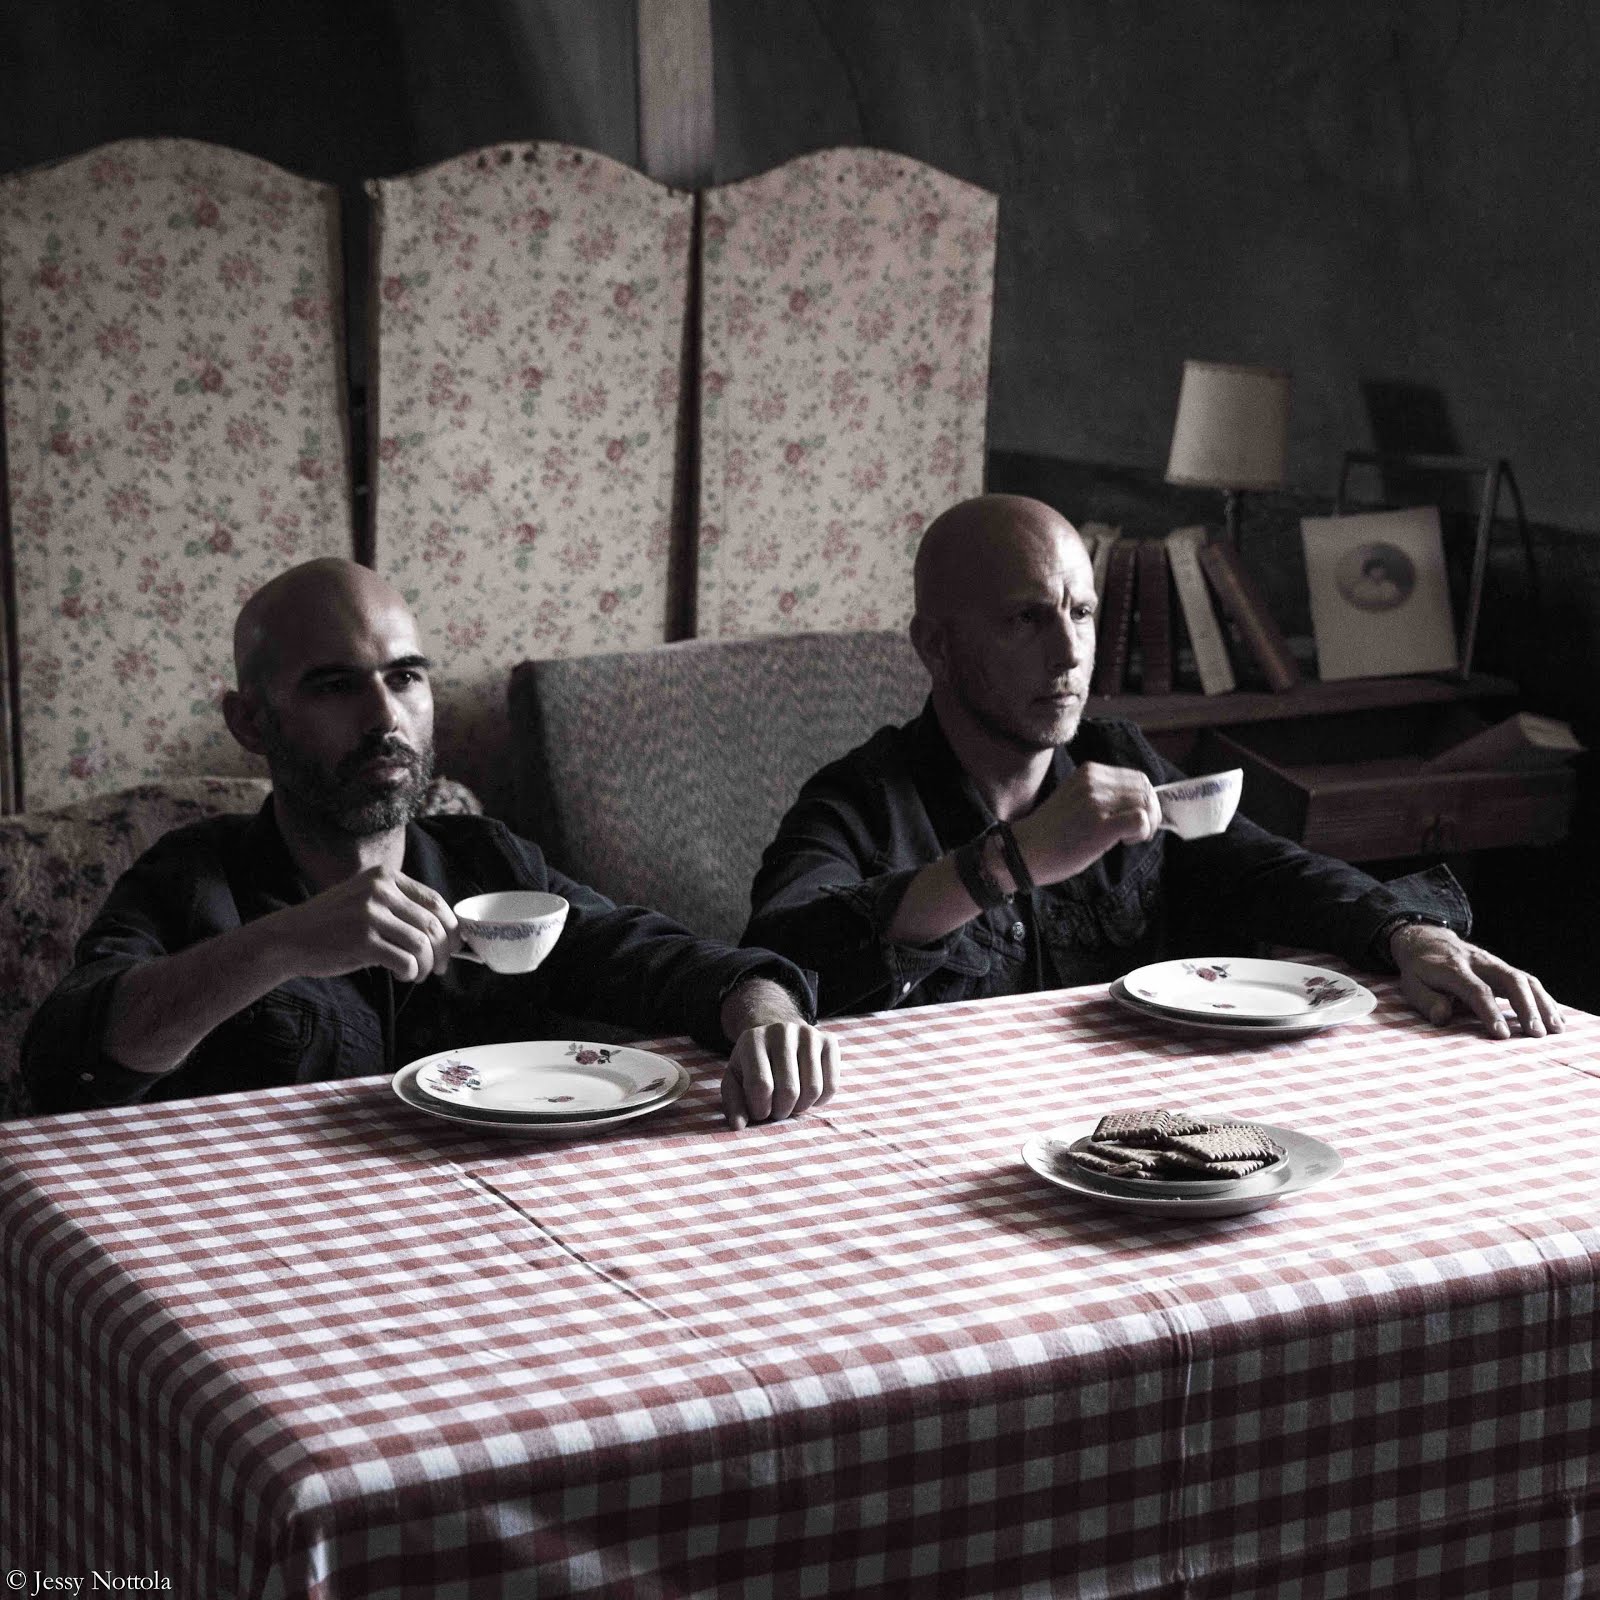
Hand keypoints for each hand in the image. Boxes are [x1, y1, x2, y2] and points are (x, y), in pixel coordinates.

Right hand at [265, 865, 459, 983]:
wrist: (289, 938)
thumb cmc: (332, 924)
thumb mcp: (365, 899)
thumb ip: (399, 907)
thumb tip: (445, 931)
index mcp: (385, 877)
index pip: (434, 901)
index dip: (451, 927)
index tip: (454, 945)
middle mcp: (380, 891)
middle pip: (433, 924)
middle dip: (443, 951)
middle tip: (441, 967)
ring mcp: (370, 914)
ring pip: (422, 945)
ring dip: (426, 965)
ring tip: (418, 974)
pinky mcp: (363, 941)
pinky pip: (405, 961)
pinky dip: (411, 973)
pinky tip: (401, 976)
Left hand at [721, 1020, 839, 1129]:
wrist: (779, 1037)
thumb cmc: (755, 1065)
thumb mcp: (736, 1079)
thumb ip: (733, 1103)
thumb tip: (738, 1125)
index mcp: (753, 1040)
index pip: (761, 1085)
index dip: (761, 1109)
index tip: (760, 1112)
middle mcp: (782, 1032)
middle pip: (789, 1090)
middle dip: (782, 1111)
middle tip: (777, 1110)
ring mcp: (808, 1034)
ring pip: (812, 1089)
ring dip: (801, 1107)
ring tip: (792, 1104)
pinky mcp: (829, 1041)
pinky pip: (831, 1085)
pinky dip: (820, 1101)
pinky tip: (808, 1096)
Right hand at [1012, 761, 1161, 885]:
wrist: (1024, 851)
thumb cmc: (1051, 832)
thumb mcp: (1076, 798)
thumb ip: (1103, 794)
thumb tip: (1140, 803)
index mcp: (1088, 772)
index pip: (1136, 777)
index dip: (1144, 799)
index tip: (1138, 818)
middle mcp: (1093, 781)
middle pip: (1144, 789)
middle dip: (1151, 812)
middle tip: (1138, 833)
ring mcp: (1096, 802)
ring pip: (1145, 803)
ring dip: (1147, 824)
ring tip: (1128, 838)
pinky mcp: (1100, 825)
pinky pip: (1140, 820)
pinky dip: (1141, 832)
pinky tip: (1124, 842)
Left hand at [1391, 924, 1563, 1038]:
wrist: (1428, 941)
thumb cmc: (1420, 970)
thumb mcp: (1412, 984)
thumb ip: (1427, 1001)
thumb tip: (1442, 1017)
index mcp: (1454, 968)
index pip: (1476, 989)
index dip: (1490, 1011)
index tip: (1502, 1034)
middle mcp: (1480, 963)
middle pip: (1510, 980)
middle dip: (1527, 1007)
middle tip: (1537, 1034)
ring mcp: (1495, 964)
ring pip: (1525, 979)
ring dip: (1543, 1004)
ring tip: (1556, 1029)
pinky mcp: (1504, 969)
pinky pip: (1529, 982)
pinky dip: (1544, 999)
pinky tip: (1556, 1018)